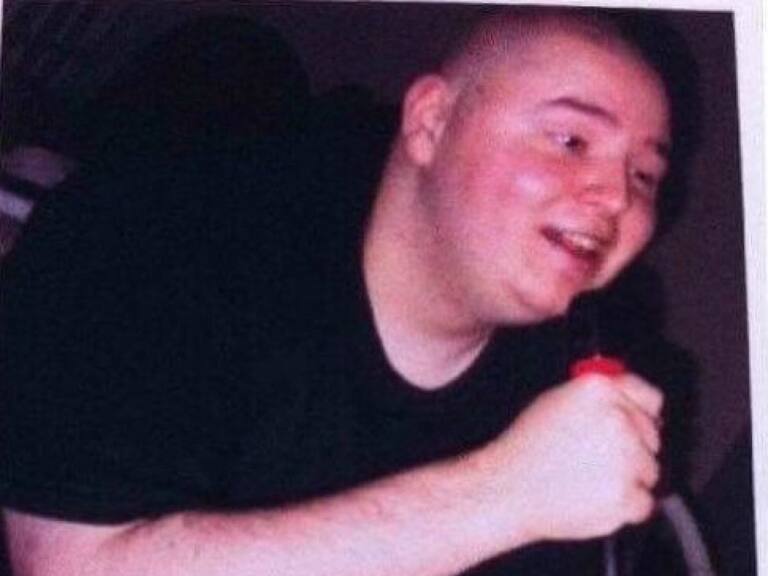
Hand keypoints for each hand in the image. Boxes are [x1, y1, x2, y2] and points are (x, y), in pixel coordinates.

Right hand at [473, 372, 662, 544]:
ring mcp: (624, 458)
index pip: (649, 396)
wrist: (508, 487)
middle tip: (596, 457)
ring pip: (650, 471)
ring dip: (628, 478)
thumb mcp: (556, 400)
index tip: (634, 423)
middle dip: (631, 448)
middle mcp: (616, 419)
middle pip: (652, 437)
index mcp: (599, 390)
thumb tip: (631, 401)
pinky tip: (595, 495)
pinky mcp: (626, 495)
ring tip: (589, 476)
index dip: (640, 412)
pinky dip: (625, 506)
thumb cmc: (526, 446)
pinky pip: (644, 502)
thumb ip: (600, 395)